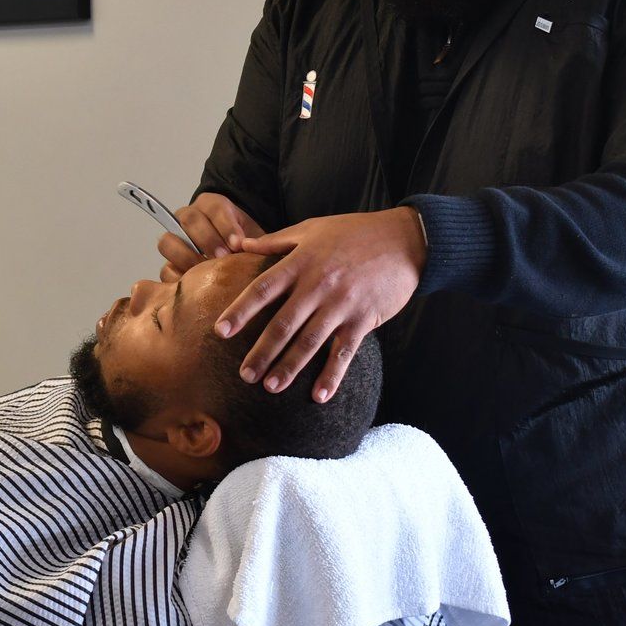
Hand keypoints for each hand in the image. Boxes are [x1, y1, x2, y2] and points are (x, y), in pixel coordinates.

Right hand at [157, 193, 264, 281]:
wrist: (238, 262)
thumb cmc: (247, 247)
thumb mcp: (255, 239)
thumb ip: (255, 241)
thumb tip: (250, 249)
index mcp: (211, 206)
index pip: (214, 208)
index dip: (225, 226)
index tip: (238, 244)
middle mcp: (188, 218)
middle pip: (189, 220)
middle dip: (207, 240)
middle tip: (223, 257)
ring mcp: (175, 241)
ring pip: (168, 241)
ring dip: (188, 257)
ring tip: (206, 271)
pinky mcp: (170, 266)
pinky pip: (165, 270)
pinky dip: (178, 278)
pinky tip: (195, 285)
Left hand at [216, 208, 425, 401]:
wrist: (405, 240)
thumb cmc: (354, 232)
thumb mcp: (311, 228)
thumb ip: (274, 241)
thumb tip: (238, 243)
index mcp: (301, 262)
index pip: (263, 289)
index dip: (241, 310)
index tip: (220, 331)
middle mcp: (318, 285)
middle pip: (283, 323)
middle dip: (262, 351)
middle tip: (244, 375)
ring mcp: (341, 304)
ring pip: (310, 341)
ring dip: (289, 367)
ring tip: (271, 387)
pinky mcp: (363, 319)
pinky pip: (344, 352)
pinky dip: (331, 375)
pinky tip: (319, 396)